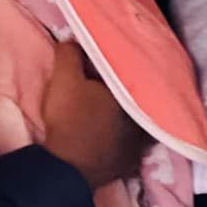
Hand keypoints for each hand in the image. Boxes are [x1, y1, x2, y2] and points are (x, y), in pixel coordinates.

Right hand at [37, 40, 147, 190]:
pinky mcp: (130, 161)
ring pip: (140, 121)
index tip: (104, 65)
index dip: (117, 67)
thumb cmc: (69, 119)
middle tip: (112, 86)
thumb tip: (74, 39)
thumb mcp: (64, 79)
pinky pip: (135, 144)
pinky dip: (129, 138)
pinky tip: (119, 135)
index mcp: (130, 91)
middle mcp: (142, 116)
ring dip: (131, 114)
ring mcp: (139, 141)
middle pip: (138, 96)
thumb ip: (70, 54)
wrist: (67, 167)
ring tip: (118, 109)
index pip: (130, 72)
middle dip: (128, 89)